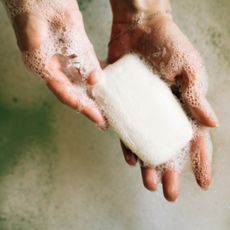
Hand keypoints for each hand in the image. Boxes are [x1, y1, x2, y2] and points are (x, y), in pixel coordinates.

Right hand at [4, 0, 105, 127]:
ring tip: (103, 105)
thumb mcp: (67, 26)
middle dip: (88, 106)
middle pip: (71, 92)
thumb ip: (81, 54)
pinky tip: (98, 83)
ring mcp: (52, 58)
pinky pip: (75, 69)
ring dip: (88, 94)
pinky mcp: (59, 50)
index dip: (84, 108)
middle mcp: (46, 65)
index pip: (66, 94)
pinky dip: (87, 78)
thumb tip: (95, 79)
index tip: (99, 119)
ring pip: (74, 82)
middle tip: (104, 118)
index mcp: (42, 63)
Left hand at [108, 12, 217, 200]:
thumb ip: (196, 95)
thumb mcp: (188, 68)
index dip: (201, 162)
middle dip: (170, 171)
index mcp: (184, 106)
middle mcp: (163, 113)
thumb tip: (211, 123)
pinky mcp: (125, 104)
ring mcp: (143, 111)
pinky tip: (129, 158)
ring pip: (147, 144)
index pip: (196, 139)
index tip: (203, 184)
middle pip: (169, 148)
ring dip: (147, 165)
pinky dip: (127, 145)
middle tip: (168, 193)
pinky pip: (126, 130)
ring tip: (148, 183)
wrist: (138, 29)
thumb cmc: (168, 44)